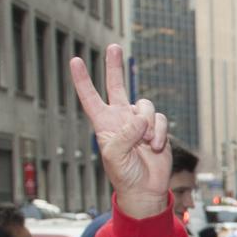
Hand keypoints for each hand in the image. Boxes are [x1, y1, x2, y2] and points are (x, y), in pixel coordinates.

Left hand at [69, 44, 172, 220]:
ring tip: (147, 143)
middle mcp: (120, 118)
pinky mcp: (157, 128)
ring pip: (145, 105)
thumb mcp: (115, 156)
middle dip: (114, 66)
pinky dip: (160, 133)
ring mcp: (139, 122)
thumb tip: (140, 118)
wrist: (145, 189)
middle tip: (113, 47)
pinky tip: (156, 147)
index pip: (90, 98)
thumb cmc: (124, 175)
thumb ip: (125, 134)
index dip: (82, 80)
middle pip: (116, 86)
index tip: (75, 61)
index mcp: (103, 124)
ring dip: (148, 124)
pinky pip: (161, 119)